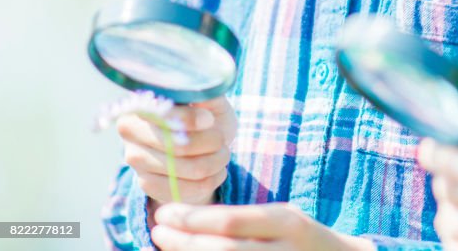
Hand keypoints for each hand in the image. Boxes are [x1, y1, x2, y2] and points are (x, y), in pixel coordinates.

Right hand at [116, 96, 236, 206]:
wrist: (205, 145)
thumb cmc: (207, 116)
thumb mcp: (210, 100)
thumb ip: (206, 93)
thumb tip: (199, 93)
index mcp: (142, 104)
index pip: (163, 114)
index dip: (190, 119)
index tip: (209, 119)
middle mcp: (130, 132)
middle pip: (179, 146)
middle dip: (211, 142)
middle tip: (221, 139)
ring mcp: (136, 161)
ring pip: (189, 169)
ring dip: (216, 161)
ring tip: (222, 154)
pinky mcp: (147, 185)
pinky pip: (187, 190)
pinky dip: (211, 180)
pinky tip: (216, 171)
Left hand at [151, 202, 375, 249]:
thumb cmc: (299, 239)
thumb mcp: (281, 218)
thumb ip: (243, 220)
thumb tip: (187, 219)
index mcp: (288, 223)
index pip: (231, 221)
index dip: (192, 218)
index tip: (165, 211)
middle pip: (221, 250)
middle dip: (183, 240)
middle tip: (158, 229)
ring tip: (167, 244)